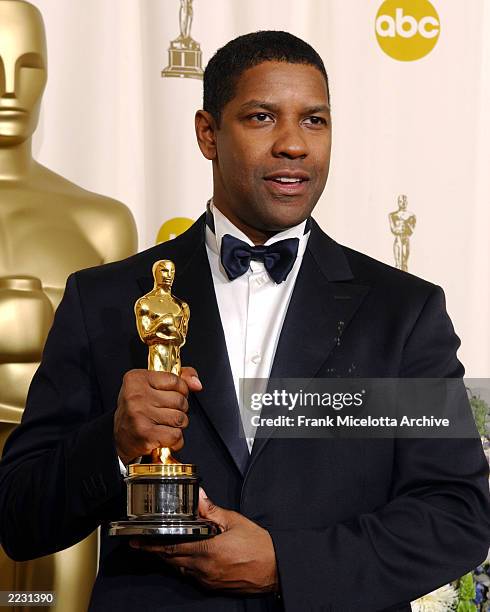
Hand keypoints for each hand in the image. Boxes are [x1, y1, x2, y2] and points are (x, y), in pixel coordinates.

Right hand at [114, 367, 201, 463]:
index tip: (171, 396)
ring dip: (178, 425)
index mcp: (137, 378)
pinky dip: (176, 440)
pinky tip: (165, 437)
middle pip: (180, 400)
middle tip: (166, 413)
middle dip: (180, 409)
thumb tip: (197, 384)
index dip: (180, 390)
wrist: (119, 438)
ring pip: (180, 418)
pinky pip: (176, 435)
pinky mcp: (145, 434)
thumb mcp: (152, 386)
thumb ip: (179, 378)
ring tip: (165, 425)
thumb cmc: (138, 409)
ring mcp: (140, 414)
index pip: (176, 380)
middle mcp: (136, 395)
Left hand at [130, 489, 278, 593]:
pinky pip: (193, 576)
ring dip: (171, 559)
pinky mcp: (214, 587)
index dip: (153, 545)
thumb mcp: (235, 521)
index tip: (139, 542)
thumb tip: (198, 497)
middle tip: (144, 543)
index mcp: (207, 551)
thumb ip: (212, 510)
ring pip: (181, 569)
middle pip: (172, 560)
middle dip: (158, 552)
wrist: (276, 568)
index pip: (172, 549)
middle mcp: (204, 569)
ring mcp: (208, 580)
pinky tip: (188, 557)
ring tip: (163, 547)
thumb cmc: (259, 546)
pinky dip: (186, 566)